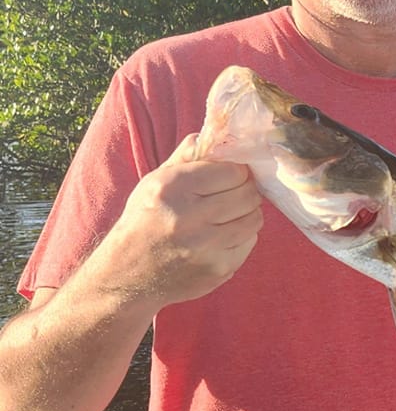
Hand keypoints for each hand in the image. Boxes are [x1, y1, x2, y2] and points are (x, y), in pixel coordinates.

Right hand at [108, 135, 263, 307]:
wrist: (125, 275)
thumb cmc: (143, 220)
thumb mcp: (154, 181)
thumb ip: (186, 156)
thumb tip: (215, 135)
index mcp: (172, 187)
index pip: (233, 170)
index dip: (235, 171)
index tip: (229, 176)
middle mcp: (189, 217)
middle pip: (247, 194)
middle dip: (244, 190)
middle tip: (233, 194)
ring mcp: (206, 247)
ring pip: (254, 218)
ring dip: (246, 213)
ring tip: (228, 214)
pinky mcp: (218, 269)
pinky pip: (249, 242)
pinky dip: (241, 236)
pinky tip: (221, 236)